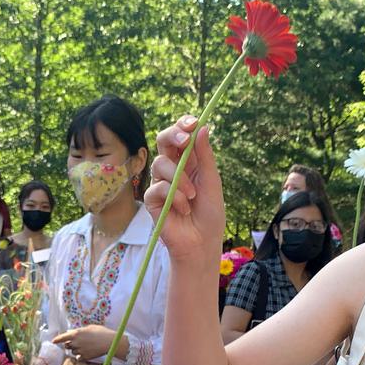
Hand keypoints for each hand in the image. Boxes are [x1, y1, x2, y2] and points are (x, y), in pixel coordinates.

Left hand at [52, 325, 125, 361]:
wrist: (110, 342)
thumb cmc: (101, 332)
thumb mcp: (90, 327)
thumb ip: (80, 330)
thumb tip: (74, 332)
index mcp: (76, 333)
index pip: (62, 337)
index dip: (57, 339)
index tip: (53, 341)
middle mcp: (76, 342)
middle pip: (67, 346)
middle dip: (70, 344)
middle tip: (78, 342)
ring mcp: (80, 350)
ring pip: (73, 352)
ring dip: (77, 350)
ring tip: (87, 346)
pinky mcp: (85, 357)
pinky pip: (79, 358)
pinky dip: (81, 356)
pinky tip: (88, 352)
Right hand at [145, 115, 224, 261]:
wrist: (202, 242)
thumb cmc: (210, 213)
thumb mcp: (212, 181)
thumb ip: (205, 156)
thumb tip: (203, 127)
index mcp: (189, 162)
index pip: (181, 136)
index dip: (183, 126)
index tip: (193, 123)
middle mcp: (172, 169)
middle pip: (163, 142)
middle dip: (173, 136)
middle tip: (185, 141)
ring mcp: (160, 183)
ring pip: (160, 164)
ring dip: (180, 179)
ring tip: (193, 196)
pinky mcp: (152, 200)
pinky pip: (158, 188)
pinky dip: (175, 197)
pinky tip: (184, 209)